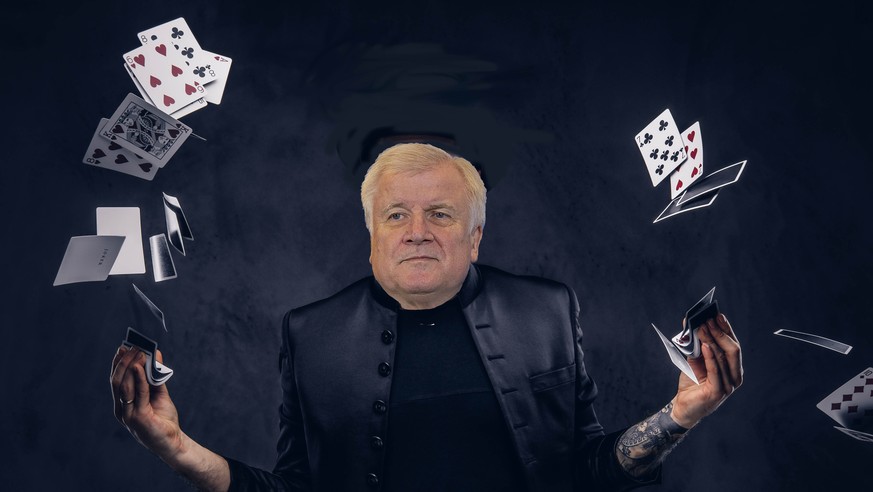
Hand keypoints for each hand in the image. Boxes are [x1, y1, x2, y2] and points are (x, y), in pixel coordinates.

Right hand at [110, 346, 183, 459]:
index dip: (118, 363)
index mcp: (122, 404)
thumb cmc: (164, 419)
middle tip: (132, 346)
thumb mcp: (159, 393)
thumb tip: (156, 354)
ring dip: (131, 366)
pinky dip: (139, 378)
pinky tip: (140, 365)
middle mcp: (121, 409)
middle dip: (124, 362)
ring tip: (139, 352)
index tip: (122, 347)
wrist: (173, 442)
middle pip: (117, 381)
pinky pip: (139, 393)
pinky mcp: (138, 417)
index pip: (116, 380)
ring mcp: (128, 414)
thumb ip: (156, 375)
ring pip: (124, 385)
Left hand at [670, 313, 742, 428]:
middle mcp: (734, 377)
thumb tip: (690, 326)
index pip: (733, 345)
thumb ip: (696, 346)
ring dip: (712, 341)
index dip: (726, 330)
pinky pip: (715, 370)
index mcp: (733, 369)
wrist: (683, 407)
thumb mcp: (694, 361)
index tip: (717, 315)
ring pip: (723, 358)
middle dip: (720, 332)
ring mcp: (728, 386)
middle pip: (732, 350)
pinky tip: (705, 345)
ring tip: (702, 328)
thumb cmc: (691, 384)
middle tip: (709, 320)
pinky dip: (710, 357)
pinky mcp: (718, 392)